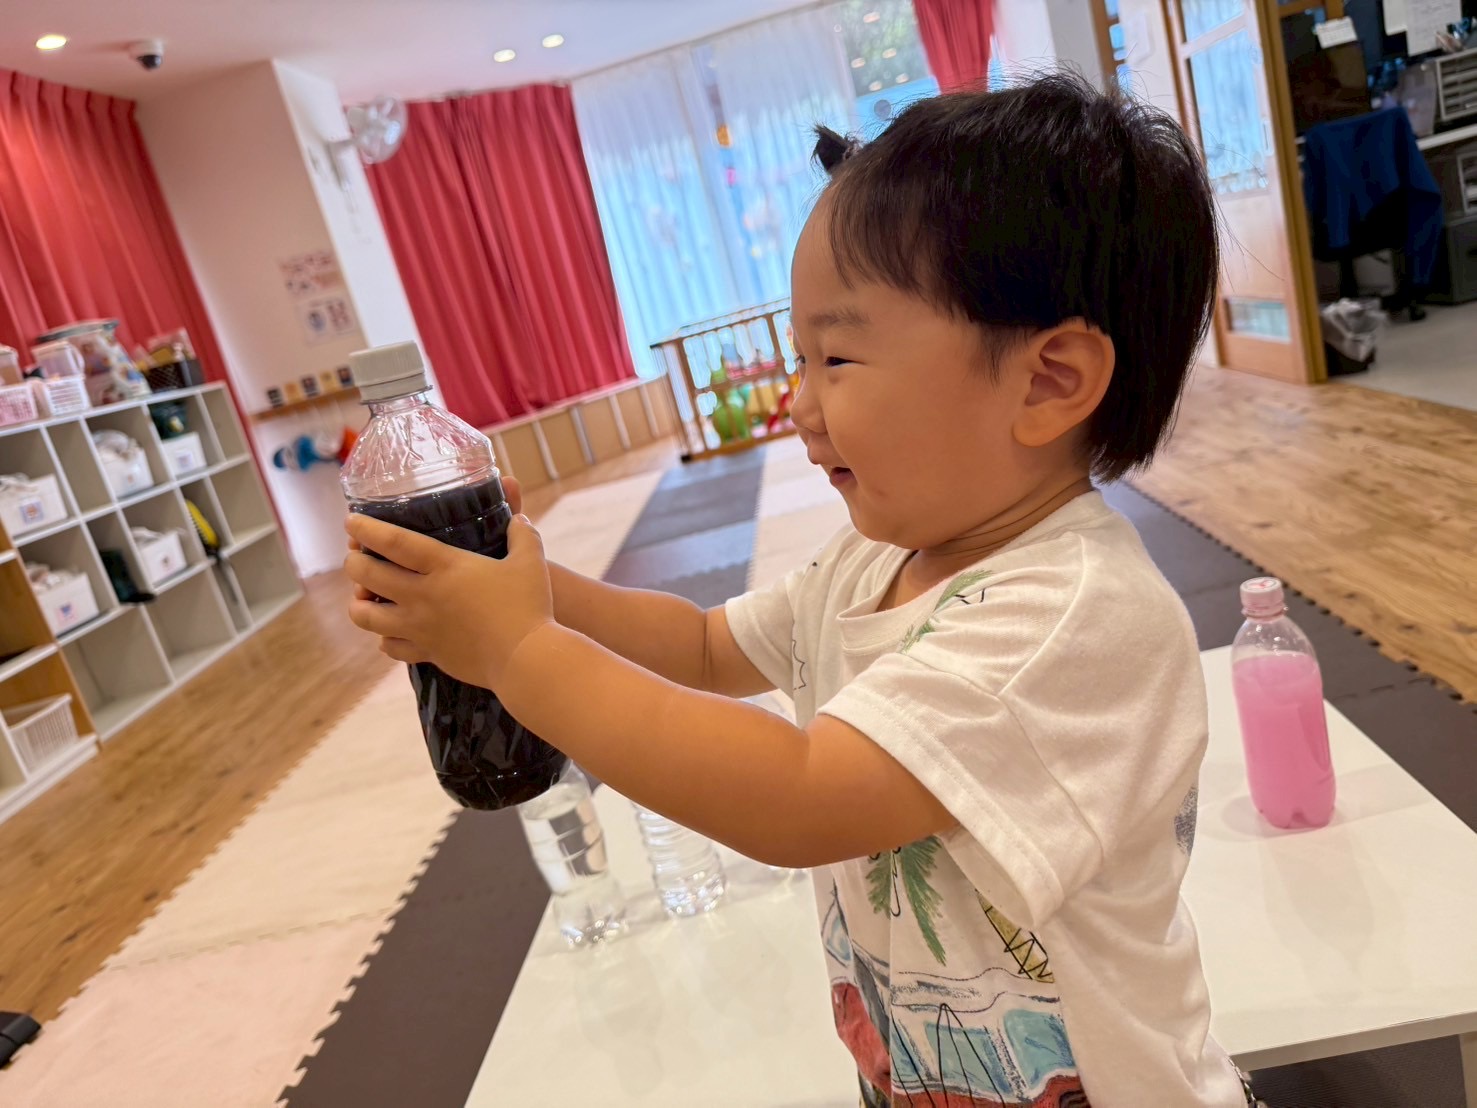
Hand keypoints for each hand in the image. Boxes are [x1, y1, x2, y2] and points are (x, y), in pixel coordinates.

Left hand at [343, 504, 552, 689]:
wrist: (525, 660)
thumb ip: (522, 534)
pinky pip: (390, 647)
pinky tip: (391, 632)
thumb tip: (518, 517)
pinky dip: (385, 638)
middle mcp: (423, 595)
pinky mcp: (427, 653)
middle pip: (367, 575)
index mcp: (444, 566)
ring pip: (366, 617)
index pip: (393, 541)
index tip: (350, 520)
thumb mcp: (531, 561)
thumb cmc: (529, 606)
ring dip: (359, 604)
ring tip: (364, 598)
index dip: (366, 529)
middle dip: (353, 564)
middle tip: (355, 557)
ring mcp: (420, 627)